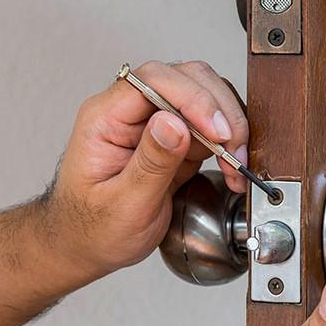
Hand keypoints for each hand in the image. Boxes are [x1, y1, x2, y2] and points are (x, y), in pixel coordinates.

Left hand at [47, 60, 248, 274]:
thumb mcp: (122, 204)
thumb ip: (150, 163)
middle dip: (218, 111)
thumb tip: (174, 123)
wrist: (89, 246)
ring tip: (235, 164)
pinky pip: (209, 126)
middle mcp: (131, 112)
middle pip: (186, 79)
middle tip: (233, 150)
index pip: (153, 80)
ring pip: (204, 98)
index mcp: (105, 118)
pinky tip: (232, 168)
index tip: (216, 131)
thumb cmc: (93, 228)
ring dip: (228, 126)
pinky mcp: (175, 140)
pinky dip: (228, 144)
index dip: (193, 98)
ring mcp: (155, 123)